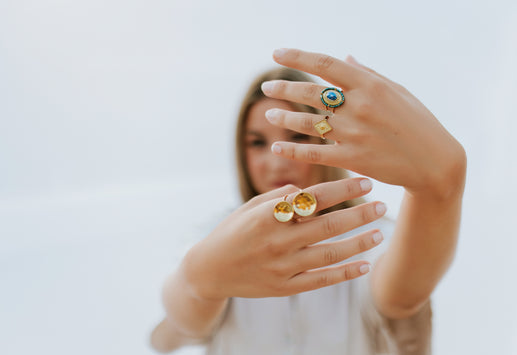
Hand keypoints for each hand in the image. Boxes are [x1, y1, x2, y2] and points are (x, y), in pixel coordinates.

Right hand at [179, 178, 385, 300]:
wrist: (209, 270)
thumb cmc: (231, 231)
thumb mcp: (250, 207)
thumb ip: (280, 197)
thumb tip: (308, 189)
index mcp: (268, 215)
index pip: (314, 198)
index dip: (344, 189)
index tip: (365, 182)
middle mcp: (277, 241)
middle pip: (329, 225)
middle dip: (361, 214)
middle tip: (382, 205)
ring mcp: (282, 267)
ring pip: (330, 254)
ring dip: (359, 243)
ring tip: (379, 232)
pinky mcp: (284, 287)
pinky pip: (321, 280)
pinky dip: (346, 273)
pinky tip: (365, 264)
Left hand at [261, 49, 465, 197]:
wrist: (434, 162)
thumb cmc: (417, 121)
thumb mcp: (397, 90)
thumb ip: (367, 74)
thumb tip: (345, 57)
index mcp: (370, 84)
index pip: (325, 64)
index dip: (297, 57)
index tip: (276, 53)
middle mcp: (359, 106)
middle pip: (310, 93)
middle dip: (283, 88)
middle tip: (266, 87)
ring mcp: (354, 133)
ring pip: (308, 122)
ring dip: (284, 117)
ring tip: (268, 113)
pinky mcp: (352, 158)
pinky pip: (314, 153)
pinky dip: (292, 149)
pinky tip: (276, 146)